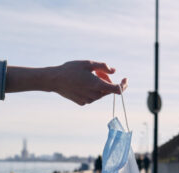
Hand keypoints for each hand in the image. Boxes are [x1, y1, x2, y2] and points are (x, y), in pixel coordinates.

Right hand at [5, 60, 126, 105]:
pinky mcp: (82, 102)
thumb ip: (103, 67)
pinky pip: (92, 96)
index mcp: (97, 86)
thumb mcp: (88, 63)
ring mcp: (88, 100)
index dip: (124, 85)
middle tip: (98, 71)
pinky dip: (91, 90)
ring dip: (99, 85)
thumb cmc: (70, 69)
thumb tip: (114, 71)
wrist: (54, 80)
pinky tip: (82, 83)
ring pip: (100, 94)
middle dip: (107, 81)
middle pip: (108, 90)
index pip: (118, 90)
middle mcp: (94, 96)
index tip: (125, 79)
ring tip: (88, 76)